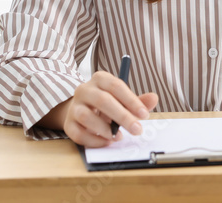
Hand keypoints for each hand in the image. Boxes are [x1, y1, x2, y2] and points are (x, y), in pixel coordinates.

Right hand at [41, 71, 158, 146]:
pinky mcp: (68, 124)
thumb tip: (154, 98)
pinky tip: (106, 142)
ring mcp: (74, 106)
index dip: (131, 100)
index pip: (116, 86)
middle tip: (137, 129)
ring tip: (119, 137)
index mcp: (100, 79)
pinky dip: (93, 140)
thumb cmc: (107, 104)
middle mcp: (84, 90)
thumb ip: (138, 101)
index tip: (144, 114)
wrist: (80, 110)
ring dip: (105, 129)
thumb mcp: (123, 100)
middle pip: (102, 100)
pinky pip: (78, 133)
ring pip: (87, 116)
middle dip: (122, 117)